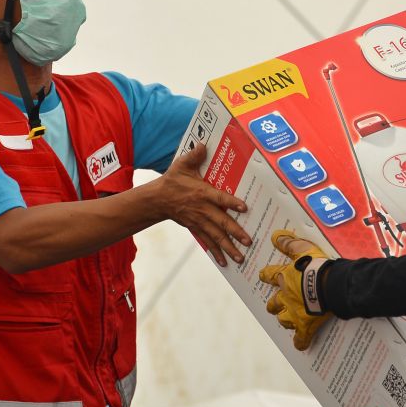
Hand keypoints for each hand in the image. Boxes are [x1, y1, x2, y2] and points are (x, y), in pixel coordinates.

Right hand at [155, 144, 250, 266]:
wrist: (157, 200)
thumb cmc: (172, 181)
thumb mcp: (182, 165)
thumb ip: (194, 155)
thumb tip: (203, 144)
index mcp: (202, 193)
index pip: (219, 198)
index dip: (231, 203)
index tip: (244, 207)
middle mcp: (202, 209)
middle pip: (221, 222)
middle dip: (235, 232)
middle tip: (248, 240)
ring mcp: (198, 221)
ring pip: (216, 236)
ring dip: (228, 247)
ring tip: (240, 258)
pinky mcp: (195, 228)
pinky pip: (207, 242)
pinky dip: (216, 252)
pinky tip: (225, 262)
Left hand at [258, 230, 331, 350]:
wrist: (331, 284)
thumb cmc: (318, 266)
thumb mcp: (303, 248)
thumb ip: (289, 243)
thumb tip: (275, 235)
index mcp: (285, 278)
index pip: (270, 276)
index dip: (266, 276)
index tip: (263, 275)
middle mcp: (286, 297)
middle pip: (273, 303)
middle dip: (274, 304)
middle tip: (276, 303)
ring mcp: (294, 313)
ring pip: (284, 319)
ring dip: (285, 319)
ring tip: (289, 319)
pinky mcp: (306, 325)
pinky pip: (301, 338)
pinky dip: (301, 342)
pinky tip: (301, 345)